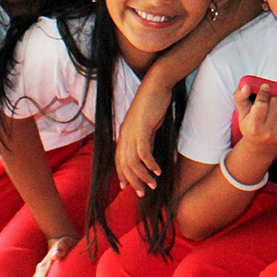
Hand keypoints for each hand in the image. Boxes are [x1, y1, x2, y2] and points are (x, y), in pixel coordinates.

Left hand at [115, 76, 171, 194]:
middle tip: (143, 192)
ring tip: (153, 185)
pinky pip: (143, 152)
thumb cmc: (154, 101)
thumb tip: (147, 152)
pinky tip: (158, 170)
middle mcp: (124, 134)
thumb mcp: (148, 123)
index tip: (127, 187)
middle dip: (133, 181)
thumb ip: (145, 137)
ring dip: (143, 176)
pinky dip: (150, 164)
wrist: (157, 84)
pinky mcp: (141, 129)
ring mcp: (131, 132)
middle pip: (124, 164)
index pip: (119, 159)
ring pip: (132, 162)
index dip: (122, 174)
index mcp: (124, 133)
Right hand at [235, 83, 276, 153]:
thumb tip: (246, 86)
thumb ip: (240, 97)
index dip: (264, 93)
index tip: (265, 87)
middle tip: (269, 102)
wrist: (261, 148)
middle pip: (276, 102)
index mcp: (254, 127)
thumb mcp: (241, 113)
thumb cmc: (251, 127)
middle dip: (273, 98)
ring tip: (276, 108)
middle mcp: (269, 132)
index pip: (262, 104)